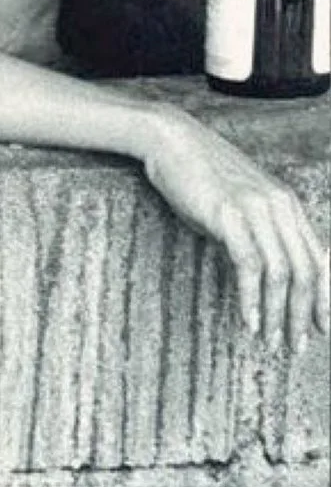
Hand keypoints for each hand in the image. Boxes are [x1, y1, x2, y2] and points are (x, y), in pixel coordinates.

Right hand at [142, 109, 329, 347]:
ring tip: (271, 342)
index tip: (321, 328)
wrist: (170, 139)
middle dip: (304, 315)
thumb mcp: (239, 203)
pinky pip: (249, 265)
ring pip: (282, 273)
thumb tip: (260, 272)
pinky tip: (248, 321)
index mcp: (288, 205)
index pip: (320, 259)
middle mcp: (280, 207)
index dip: (325, 299)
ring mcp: (256, 209)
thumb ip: (257, 231)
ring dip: (279, 314)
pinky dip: (252, 299)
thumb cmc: (199, 173)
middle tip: (296, 347)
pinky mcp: (229, 214)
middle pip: (306, 272)